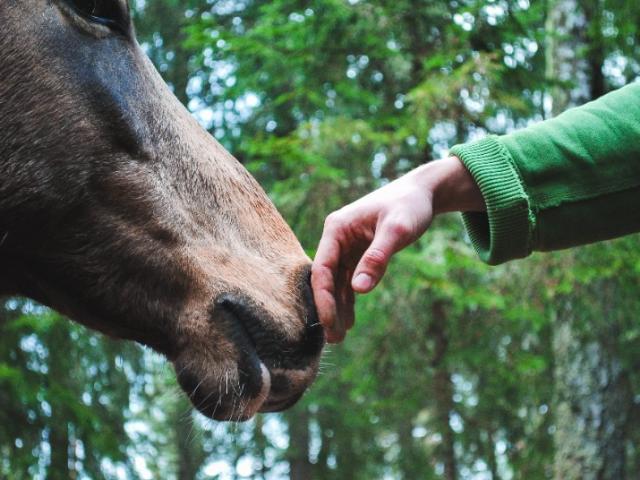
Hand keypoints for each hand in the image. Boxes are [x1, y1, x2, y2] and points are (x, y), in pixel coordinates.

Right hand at [311, 156, 483, 342]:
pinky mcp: (358, 254)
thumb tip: (358, 290)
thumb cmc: (409, 206)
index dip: (324, 297)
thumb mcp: (397, 230)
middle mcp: (336, 238)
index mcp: (336, 228)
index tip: (330, 322)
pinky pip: (349, 280)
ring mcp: (346, 247)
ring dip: (338, 308)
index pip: (322, 268)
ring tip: (340, 337)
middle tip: (334, 340)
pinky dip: (349, 299)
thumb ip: (377, 258)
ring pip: (336, 283)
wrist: (422, 193)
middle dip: (328, 308)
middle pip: (326, 279)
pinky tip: (350, 320)